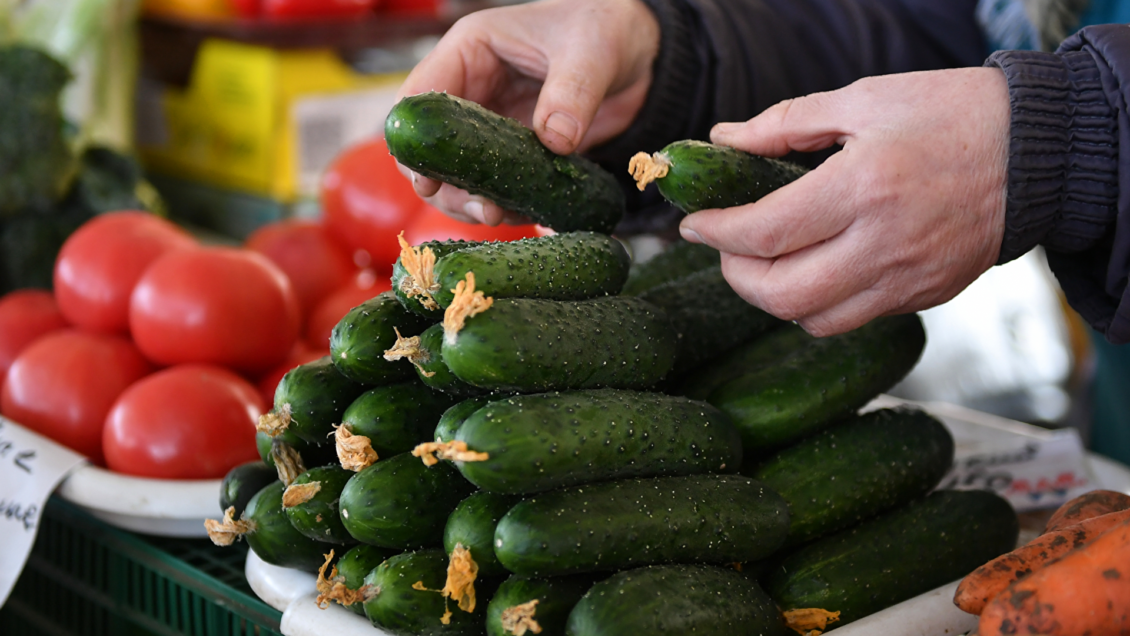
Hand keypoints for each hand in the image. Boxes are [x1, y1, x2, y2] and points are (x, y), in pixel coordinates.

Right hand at [394, 0, 659, 225]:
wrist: (639, 56)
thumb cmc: (605, 29)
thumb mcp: (591, 52)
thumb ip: (574, 92)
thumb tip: (555, 141)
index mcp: (471, 51)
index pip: (420, 98)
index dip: (415, 142)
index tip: (429, 180)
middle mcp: (472, 91)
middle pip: (432, 147)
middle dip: (445, 185)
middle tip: (481, 208)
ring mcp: (491, 125)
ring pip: (459, 174)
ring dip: (472, 201)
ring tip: (503, 215)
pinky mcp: (516, 152)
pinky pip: (497, 185)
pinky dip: (505, 204)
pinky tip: (525, 214)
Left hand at [680, 68, 1009, 335]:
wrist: (1040, 152)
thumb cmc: (952, 114)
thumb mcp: (862, 100)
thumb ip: (783, 124)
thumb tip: (722, 141)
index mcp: (865, 188)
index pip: (765, 233)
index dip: (716, 233)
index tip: (694, 222)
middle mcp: (884, 245)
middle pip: (781, 295)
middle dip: (736, 275)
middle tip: (726, 247)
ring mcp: (908, 279)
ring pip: (814, 320)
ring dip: (774, 297)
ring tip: (766, 261)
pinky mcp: (925, 297)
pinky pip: (853, 320)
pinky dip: (818, 304)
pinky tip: (814, 268)